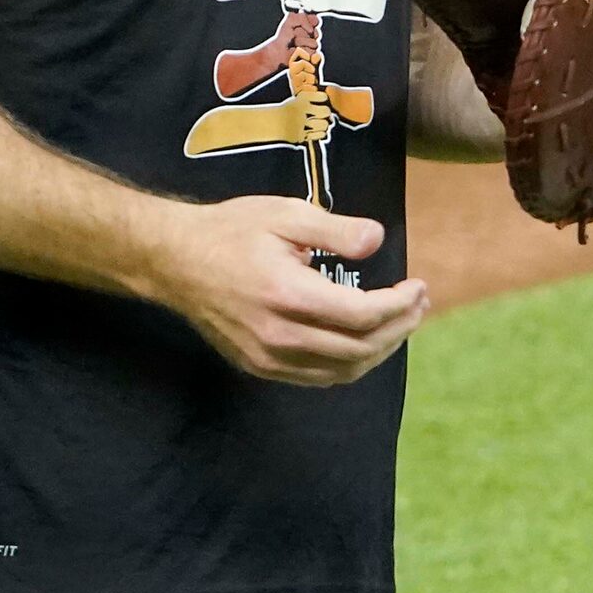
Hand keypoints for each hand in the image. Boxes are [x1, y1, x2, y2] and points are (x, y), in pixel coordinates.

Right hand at [142, 196, 427, 386]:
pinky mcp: (258, 366)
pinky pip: (317, 377)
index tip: (418, 286)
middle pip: (359, 349)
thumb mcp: (286, 214)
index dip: (400, 305)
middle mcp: (278, 335)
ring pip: (342, 371)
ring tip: (400, 323)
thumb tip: (378, 240)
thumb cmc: (231, 230)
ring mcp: (266, 357)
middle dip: (399, 328)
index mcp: (288, 295)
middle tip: (419, 304)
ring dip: (379, 351)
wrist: (174, 260)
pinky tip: (363, 342)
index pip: (363, 316)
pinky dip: (349, 365)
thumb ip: (337, 229)